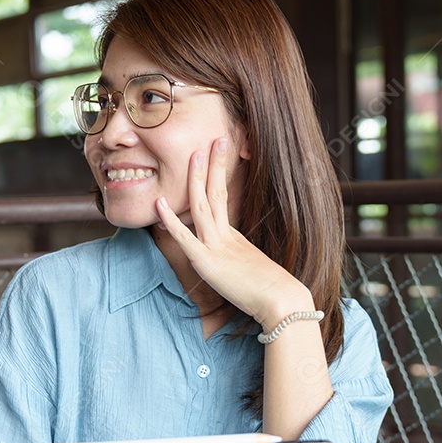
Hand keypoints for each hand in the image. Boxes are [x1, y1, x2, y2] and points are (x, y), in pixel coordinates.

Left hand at [156, 138, 312, 327]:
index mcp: (235, 238)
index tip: (217, 154)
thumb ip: (243, 266)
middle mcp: (226, 237)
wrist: (283, 303)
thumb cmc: (274, 295)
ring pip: (202, 206)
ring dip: (196, 179)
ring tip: (194, 154)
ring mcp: (216, 247)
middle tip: (216, 139)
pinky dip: (171, 219)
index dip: (218, 175)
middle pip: (216, 193)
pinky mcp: (207, 263)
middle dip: (214, 165)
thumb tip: (243, 269)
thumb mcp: (254, 274)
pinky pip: (185, 237)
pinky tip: (158, 203)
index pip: (222, 199)